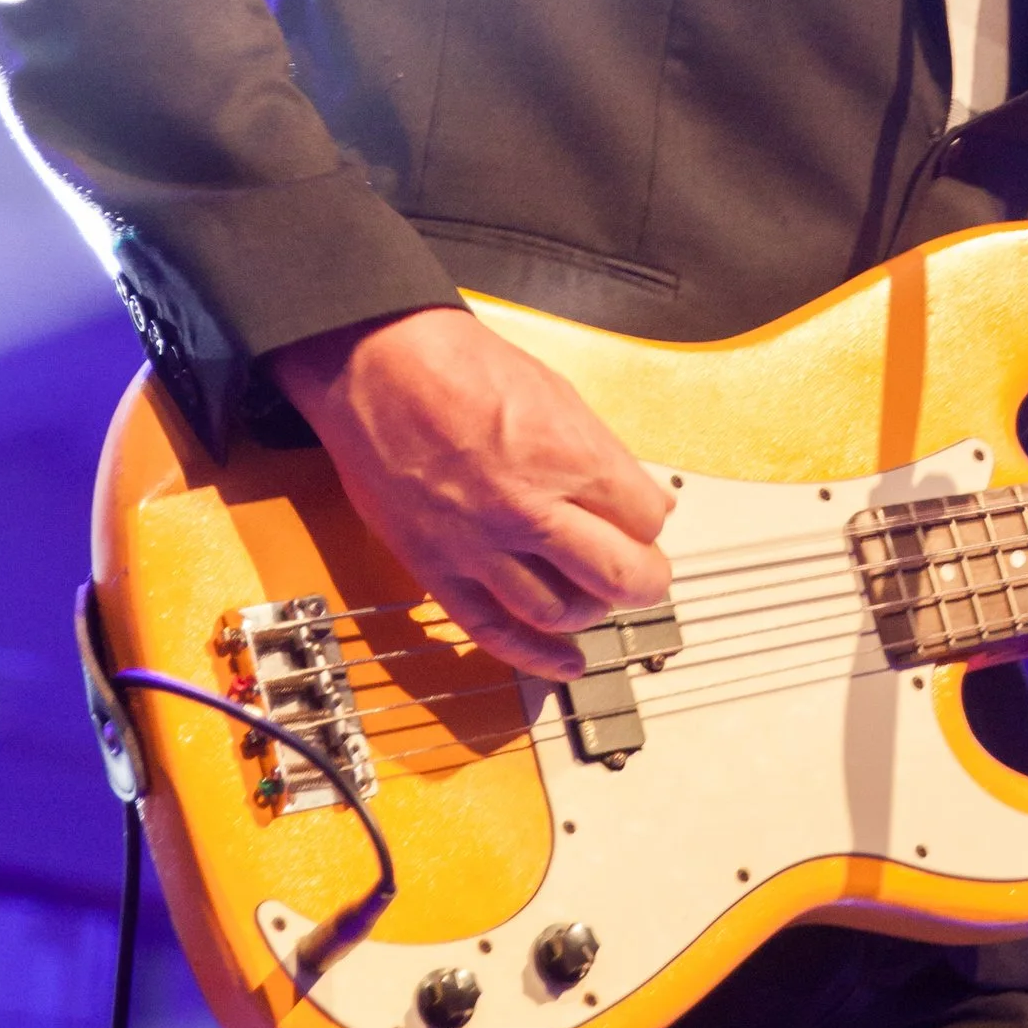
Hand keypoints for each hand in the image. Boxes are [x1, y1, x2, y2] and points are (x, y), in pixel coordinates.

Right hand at [269, 306, 671, 679]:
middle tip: (646, 577)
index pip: (646, 520)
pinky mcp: (439, 569)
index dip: (650, 520)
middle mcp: (531, 510)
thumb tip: (641, 496)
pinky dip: (535, 656)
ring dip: (593, 612)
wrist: (377, 366)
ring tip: (597, 598)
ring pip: (563, 612)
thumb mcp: (556, 393)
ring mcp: (482, 546)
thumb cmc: (460, 365)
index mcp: (568, 458)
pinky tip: (565, 662)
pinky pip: (493, 631)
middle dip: (645, 581)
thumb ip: (600, 453)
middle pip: (619, 576)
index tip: (645, 518)